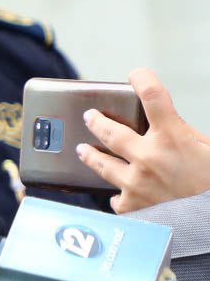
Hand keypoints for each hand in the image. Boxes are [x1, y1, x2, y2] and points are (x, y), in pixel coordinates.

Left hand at [76, 68, 209, 212]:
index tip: (136, 74)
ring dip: (90, 155)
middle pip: (110, 131)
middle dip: (97, 121)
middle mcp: (149, 156)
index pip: (153, 96)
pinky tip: (116, 195)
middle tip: (89, 117)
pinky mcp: (133, 206)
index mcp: (173, 137)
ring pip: (101, 164)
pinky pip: (116, 199)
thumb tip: (168, 128)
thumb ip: (184, 136)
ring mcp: (136, 182)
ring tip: (84, 150)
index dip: (143, 79)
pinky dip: (118, 196)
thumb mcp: (209, 150)